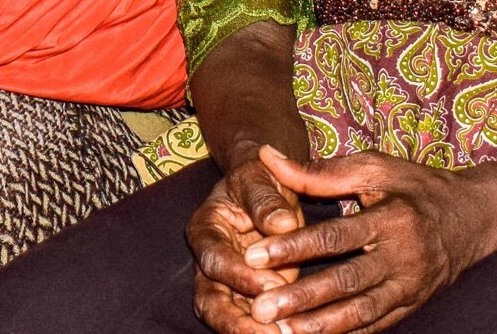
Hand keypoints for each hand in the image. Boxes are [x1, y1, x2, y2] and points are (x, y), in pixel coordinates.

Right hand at [187, 149, 304, 333]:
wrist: (267, 188)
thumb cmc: (260, 178)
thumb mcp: (260, 177)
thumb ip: (266, 199)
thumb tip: (282, 224)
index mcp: (205, 229)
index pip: (214, 259)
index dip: (240, 275)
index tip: (273, 284)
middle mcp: (209, 261)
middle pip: (209, 300)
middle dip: (235, 323)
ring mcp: (228, 282)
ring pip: (226, 317)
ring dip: (250, 333)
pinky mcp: (249, 296)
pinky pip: (252, 321)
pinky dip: (268, 330)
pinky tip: (291, 333)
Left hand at [234, 146, 496, 333]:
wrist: (474, 218)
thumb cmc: (416, 186)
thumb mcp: (375, 167)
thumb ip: (319, 171)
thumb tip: (266, 157)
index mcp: (392, 219)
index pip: (335, 237)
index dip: (292, 246)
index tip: (253, 254)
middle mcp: (403, 259)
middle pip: (346, 282)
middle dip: (301, 297)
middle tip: (260, 308)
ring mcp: (410, 288)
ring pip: (362, 312)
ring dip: (321, 326)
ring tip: (282, 332)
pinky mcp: (413, 306)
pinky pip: (378, 325)